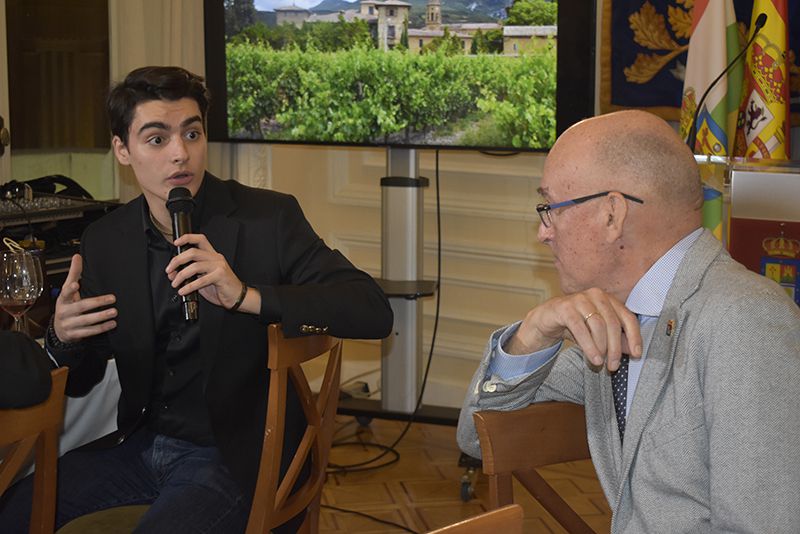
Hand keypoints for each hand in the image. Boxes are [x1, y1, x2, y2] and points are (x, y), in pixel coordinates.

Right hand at [54, 254, 117, 342]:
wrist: (59, 330)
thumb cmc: (67, 306)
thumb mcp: (68, 290)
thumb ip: (74, 274)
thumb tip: (77, 256)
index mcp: (63, 299)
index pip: (65, 293)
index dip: (70, 289)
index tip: (76, 284)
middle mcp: (64, 312)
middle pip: (81, 306)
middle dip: (97, 302)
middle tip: (112, 298)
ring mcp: (69, 324)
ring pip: (86, 321)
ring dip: (101, 316)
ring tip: (114, 312)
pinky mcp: (74, 335)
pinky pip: (89, 332)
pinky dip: (101, 328)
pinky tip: (112, 324)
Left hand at [166, 233, 250, 310]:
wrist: (237, 296)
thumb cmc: (222, 287)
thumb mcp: (204, 277)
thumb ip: (191, 274)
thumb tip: (174, 273)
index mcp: (212, 255)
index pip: (200, 239)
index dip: (187, 238)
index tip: (176, 243)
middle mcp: (216, 258)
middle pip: (193, 252)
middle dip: (177, 260)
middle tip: (169, 270)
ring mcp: (219, 266)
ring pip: (195, 266)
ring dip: (181, 275)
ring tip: (175, 283)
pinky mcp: (220, 276)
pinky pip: (201, 280)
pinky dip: (189, 286)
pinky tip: (183, 290)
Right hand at [504, 288, 641, 371]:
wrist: (545, 320)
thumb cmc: (574, 325)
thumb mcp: (597, 334)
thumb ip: (615, 340)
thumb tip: (634, 352)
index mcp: (608, 299)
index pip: (628, 317)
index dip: (634, 337)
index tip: (637, 355)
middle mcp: (595, 295)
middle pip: (613, 323)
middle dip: (615, 348)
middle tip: (613, 366)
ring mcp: (579, 299)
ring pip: (598, 325)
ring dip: (601, 348)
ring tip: (600, 363)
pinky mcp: (564, 307)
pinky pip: (580, 328)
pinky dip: (589, 346)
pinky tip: (592, 358)